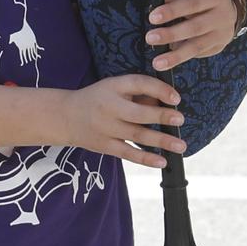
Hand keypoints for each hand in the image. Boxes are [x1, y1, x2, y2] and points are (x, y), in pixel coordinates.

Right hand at [61, 76, 185, 167]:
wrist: (66, 116)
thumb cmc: (98, 99)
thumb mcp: (114, 88)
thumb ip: (139, 94)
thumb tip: (166, 103)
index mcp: (113, 86)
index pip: (138, 83)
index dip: (159, 89)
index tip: (176, 98)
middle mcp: (109, 106)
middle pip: (138, 113)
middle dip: (161, 117)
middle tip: (180, 120)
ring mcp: (106, 128)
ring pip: (137, 135)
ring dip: (161, 141)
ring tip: (180, 146)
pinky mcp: (105, 146)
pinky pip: (128, 153)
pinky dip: (145, 159)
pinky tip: (162, 162)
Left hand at [147, 0, 239, 68]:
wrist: (232, 6)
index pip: (192, 4)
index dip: (172, 11)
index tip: (153, 17)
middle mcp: (222, 16)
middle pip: (195, 27)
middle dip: (171, 34)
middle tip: (150, 38)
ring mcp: (222, 34)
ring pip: (198, 46)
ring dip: (176, 56)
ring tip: (158, 62)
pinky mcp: (219, 47)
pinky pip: (199, 54)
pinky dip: (183, 56)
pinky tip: (170, 59)